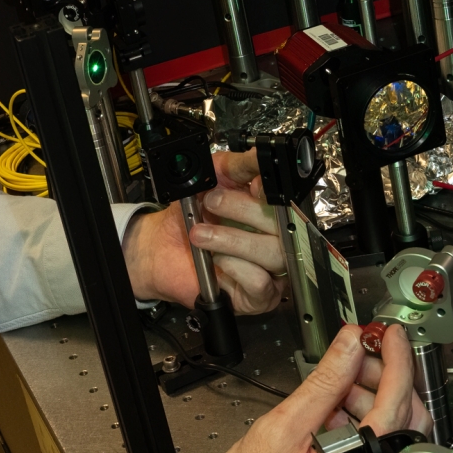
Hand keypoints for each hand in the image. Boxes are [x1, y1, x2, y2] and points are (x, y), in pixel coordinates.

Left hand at [120, 149, 287, 312]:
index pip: (290, 200)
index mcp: (272, 208)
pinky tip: (217, 262)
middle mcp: (277, 237)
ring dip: (232, 240)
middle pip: (284, 225)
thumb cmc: (190, 213)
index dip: (276, 193)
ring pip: (274, 254)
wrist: (161, 245)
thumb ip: (237, 165)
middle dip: (244, 210)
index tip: (254, 185)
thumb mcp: (212, 178)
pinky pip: (260, 282)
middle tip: (211, 203)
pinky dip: (235, 268)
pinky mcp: (260, 296)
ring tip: (201, 234)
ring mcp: (272, 268)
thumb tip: (257, 156)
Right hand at [172, 322, 418, 452]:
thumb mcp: (282, 428)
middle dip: (385, 380)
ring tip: (333, 388)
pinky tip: (332, 415)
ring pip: (393, 436)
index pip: (396, 404)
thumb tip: (349, 347)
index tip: (388, 335)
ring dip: (370, 402)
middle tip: (357, 356)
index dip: (395, 361)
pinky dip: (362, 427)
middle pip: (406, 420)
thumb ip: (324, 383)